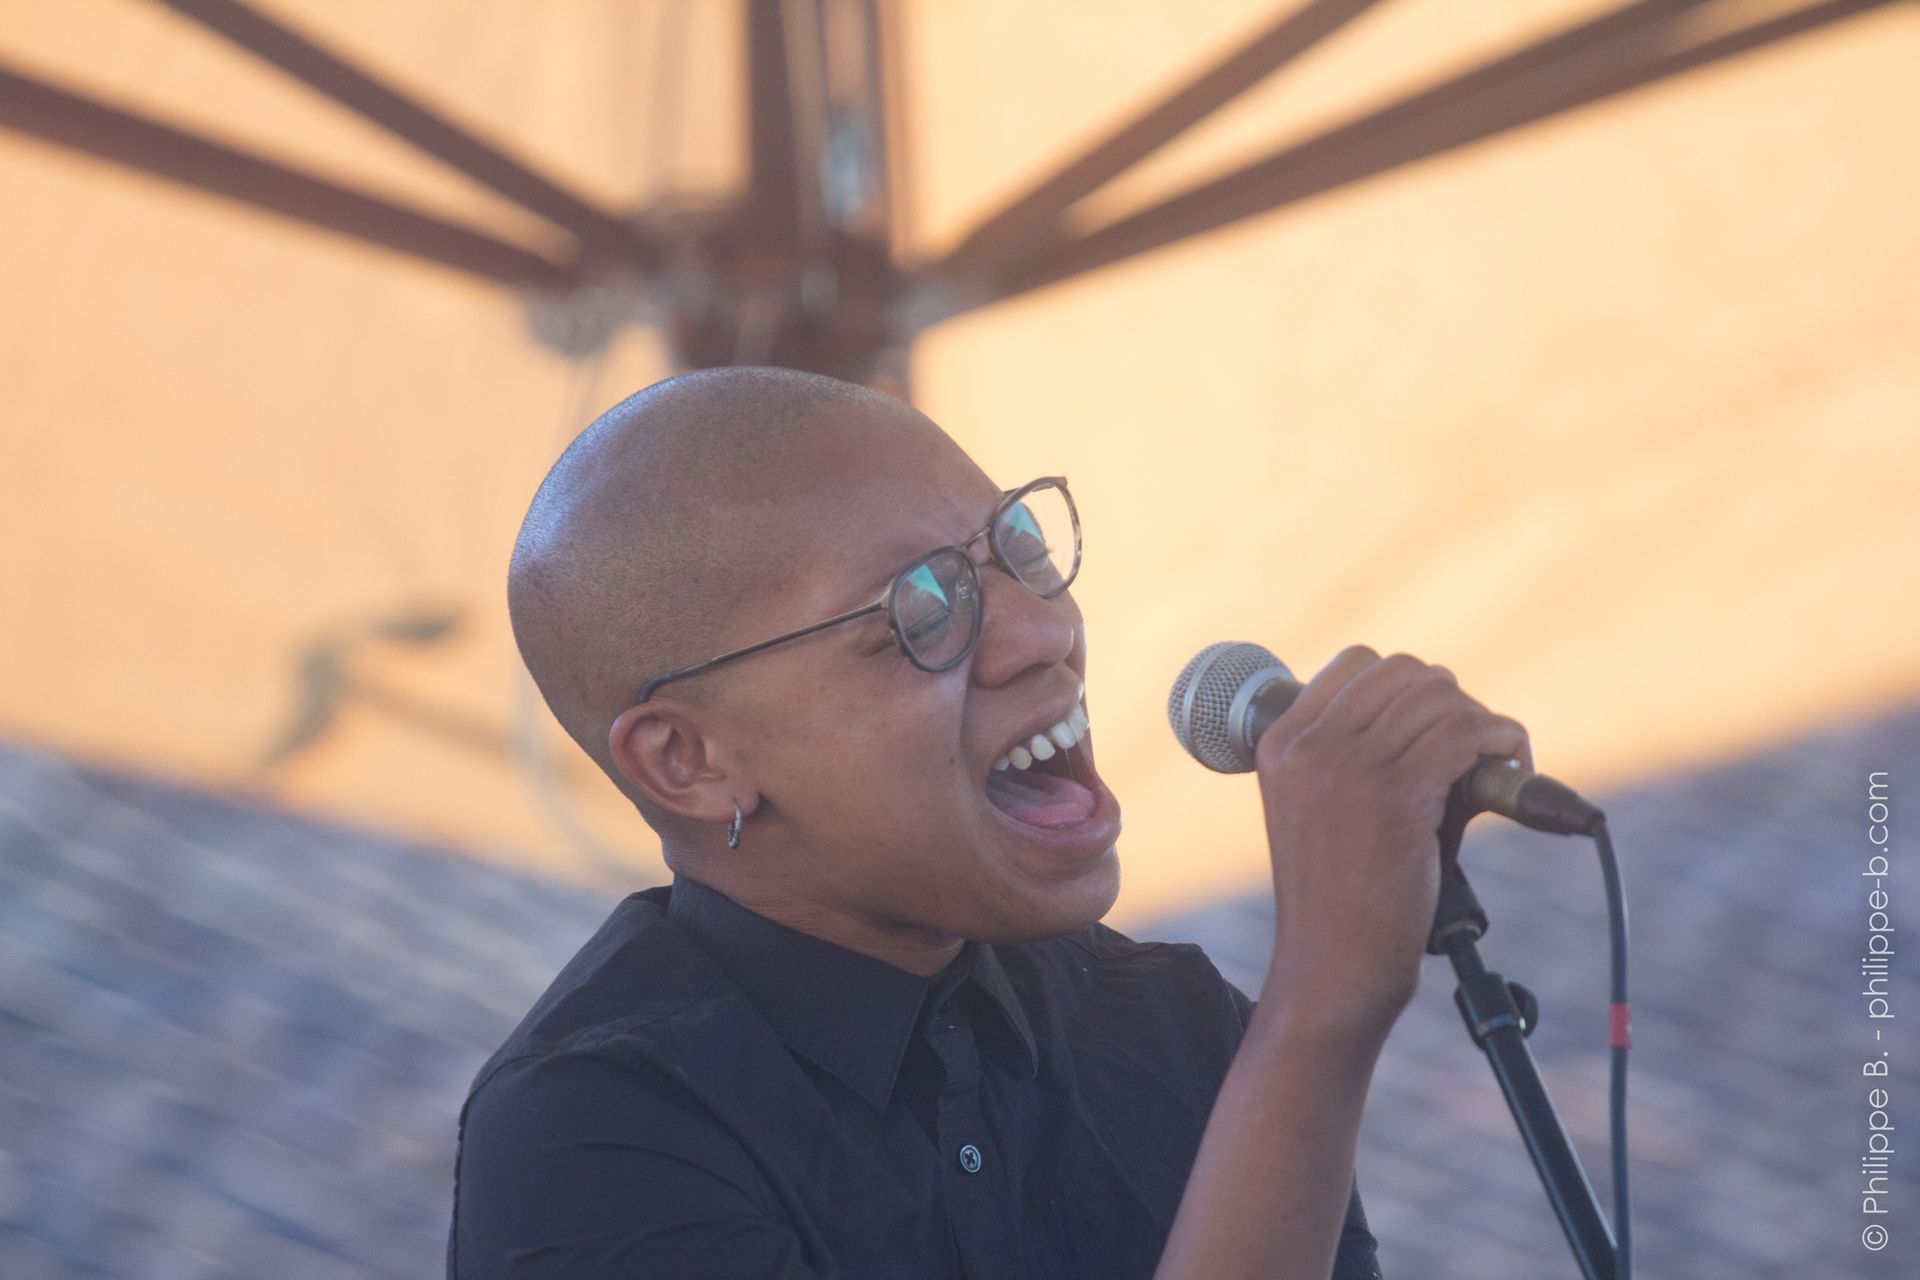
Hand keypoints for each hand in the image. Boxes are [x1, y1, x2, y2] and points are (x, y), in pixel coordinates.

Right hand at [1252, 646, 1529, 1031]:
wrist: (1332, 967)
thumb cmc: (1337, 895)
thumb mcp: (1318, 807)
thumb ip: (1352, 753)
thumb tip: (1440, 706)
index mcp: (1276, 741)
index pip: (1357, 662)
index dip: (1408, 685)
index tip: (1431, 725)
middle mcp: (1307, 744)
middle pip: (1404, 672)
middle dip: (1449, 700)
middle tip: (1469, 747)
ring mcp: (1348, 766)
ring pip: (1439, 696)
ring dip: (1481, 721)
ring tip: (1495, 759)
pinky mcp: (1396, 794)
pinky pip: (1464, 732)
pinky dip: (1500, 739)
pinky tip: (1509, 762)